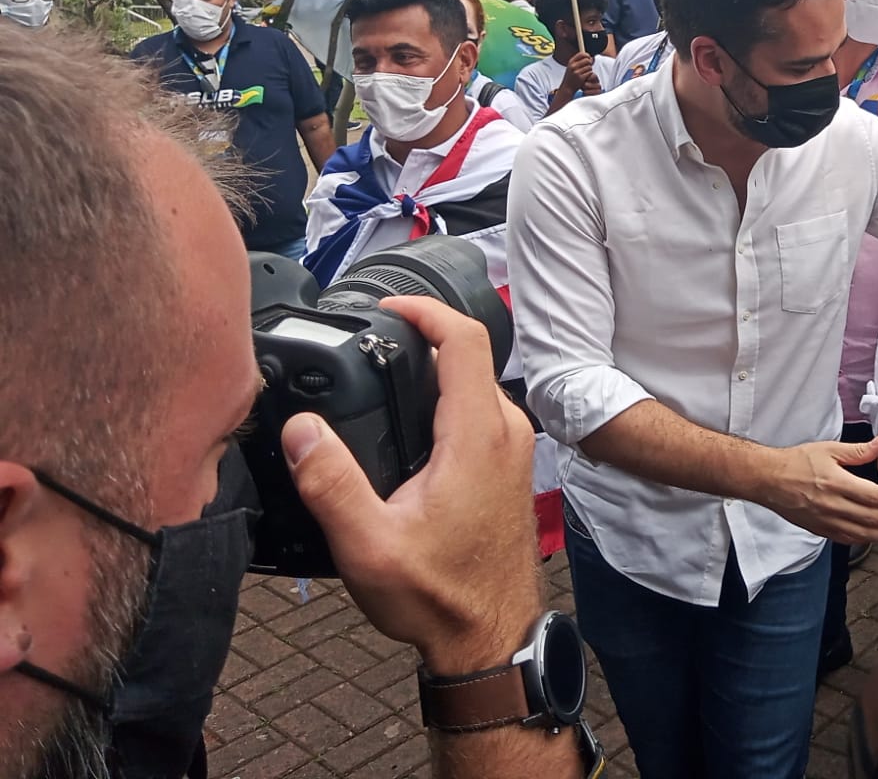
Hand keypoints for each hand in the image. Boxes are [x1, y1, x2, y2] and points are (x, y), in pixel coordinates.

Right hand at [283, 296, 538, 674]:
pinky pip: (479, 411)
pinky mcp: (509, 466)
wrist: (488, 636)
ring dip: (432, 373)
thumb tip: (301, 430)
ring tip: (380, 378)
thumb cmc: (439, 597)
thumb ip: (331, 483)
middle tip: (371, 342)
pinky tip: (407, 425)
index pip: (465, 339)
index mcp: (478, 436)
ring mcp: (513, 449)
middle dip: (421, 339)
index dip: (426, 310)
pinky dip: (445, 401)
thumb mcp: (369, 545)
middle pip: (469, 356)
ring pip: (474, 384)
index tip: (388, 305)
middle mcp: (506, 433)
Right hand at [561, 51, 597, 95]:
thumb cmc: (571, 76)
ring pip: (589, 67)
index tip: (589, 58)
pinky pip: (590, 73)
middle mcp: (573, 66)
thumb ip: (580, 61)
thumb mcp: (572, 67)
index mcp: (571, 62)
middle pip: (587, 60)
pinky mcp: (581, 78)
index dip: (587, 55)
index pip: (581, 54)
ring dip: (590, 70)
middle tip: (589, 66)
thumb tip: (591, 58)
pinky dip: (590, 74)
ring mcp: (577, 72)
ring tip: (585, 73)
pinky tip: (586, 77)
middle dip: (590, 63)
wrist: (567, 87)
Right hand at [762, 436, 877, 544]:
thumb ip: (857, 451)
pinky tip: (875, 537)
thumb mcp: (828, 449)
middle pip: (871, 517)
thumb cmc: (797, 461)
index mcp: (836, 482)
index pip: (873, 496)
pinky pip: (846, 538)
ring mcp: (825, 520)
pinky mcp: (819, 529)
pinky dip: (864, 540)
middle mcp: (832, 505)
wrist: (769, 479)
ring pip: (861, 532)